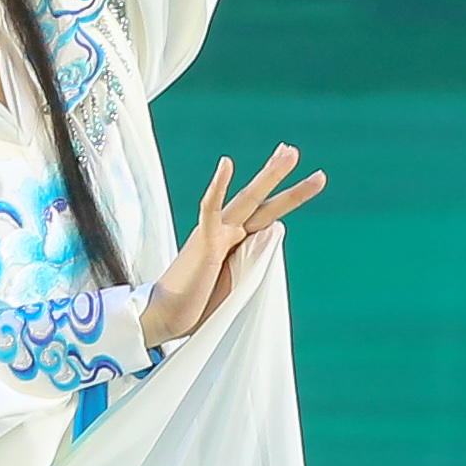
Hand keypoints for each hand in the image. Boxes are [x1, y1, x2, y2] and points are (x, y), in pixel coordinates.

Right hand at [136, 145, 323, 343]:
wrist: (166, 316)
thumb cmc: (197, 304)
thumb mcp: (237, 281)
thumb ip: (255, 256)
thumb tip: (273, 233)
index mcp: (234, 243)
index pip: (263, 214)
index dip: (282, 196)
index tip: (298, 175)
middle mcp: (226, 232)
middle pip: (260, 200)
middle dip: (277, 175)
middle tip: (292, 150)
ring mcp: (215, 234)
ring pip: (249, 199)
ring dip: (271, 175)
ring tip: (290, 152)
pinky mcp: (203, 241)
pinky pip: (211, 209)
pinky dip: (218, 186)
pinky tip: (226, 163)